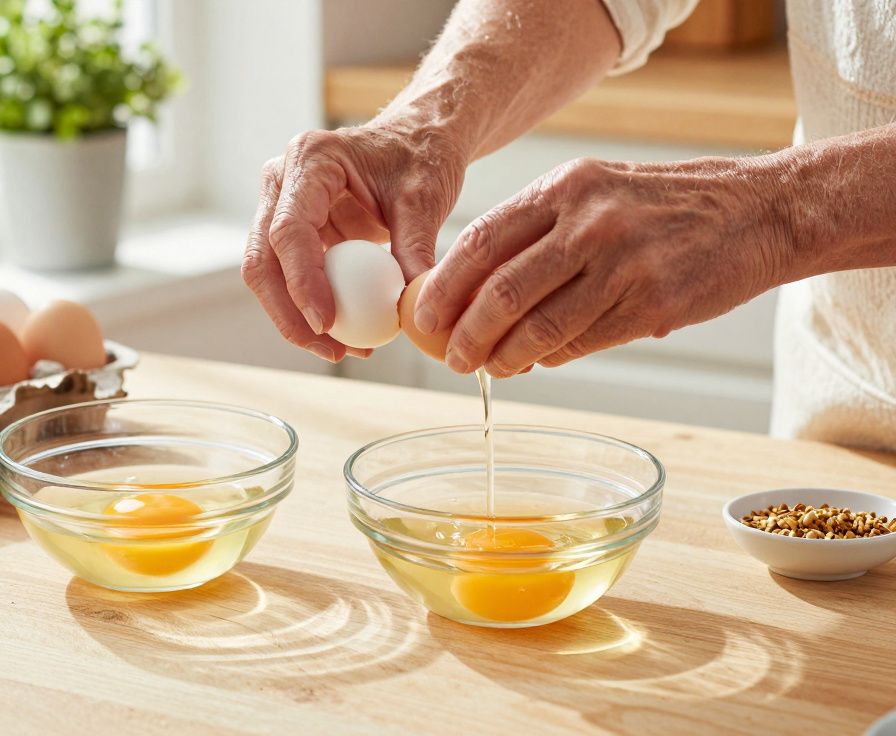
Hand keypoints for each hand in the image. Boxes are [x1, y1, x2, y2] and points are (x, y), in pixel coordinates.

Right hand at [242, 122, 466, 361]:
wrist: (417, 139)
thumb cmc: (421, 156)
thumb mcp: (426, 198)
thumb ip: (416, 247)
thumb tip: (411, 308)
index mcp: (310, 159)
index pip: (288, 228)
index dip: (301, 280)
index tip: (327, 322)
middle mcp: (282, 181)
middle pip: (262, 258)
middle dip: (288, 313)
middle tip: (329, 350)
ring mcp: (280, 206)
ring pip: (266, 275)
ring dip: (295, 319)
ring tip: (341, 351)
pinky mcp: (292, 232)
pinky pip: (288, 279)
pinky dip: (309, 310)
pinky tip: (343, 336)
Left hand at [413, 156, 792, 376]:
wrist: (754, 211)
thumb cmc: (658, 208)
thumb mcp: (592, 193)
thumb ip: (534, 232)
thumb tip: (468, 290)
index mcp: (563, 188)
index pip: (481, 241)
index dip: (443, 287)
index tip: (421, 317)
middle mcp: (589, 222)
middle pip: (501, 292)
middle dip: (465, 334)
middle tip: (452, 357)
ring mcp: (623, 263)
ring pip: (540, 327)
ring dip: (506, 357)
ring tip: (492, 368)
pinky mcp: (652, 302)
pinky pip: (582, 342)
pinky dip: (552, 358)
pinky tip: (541, 360)